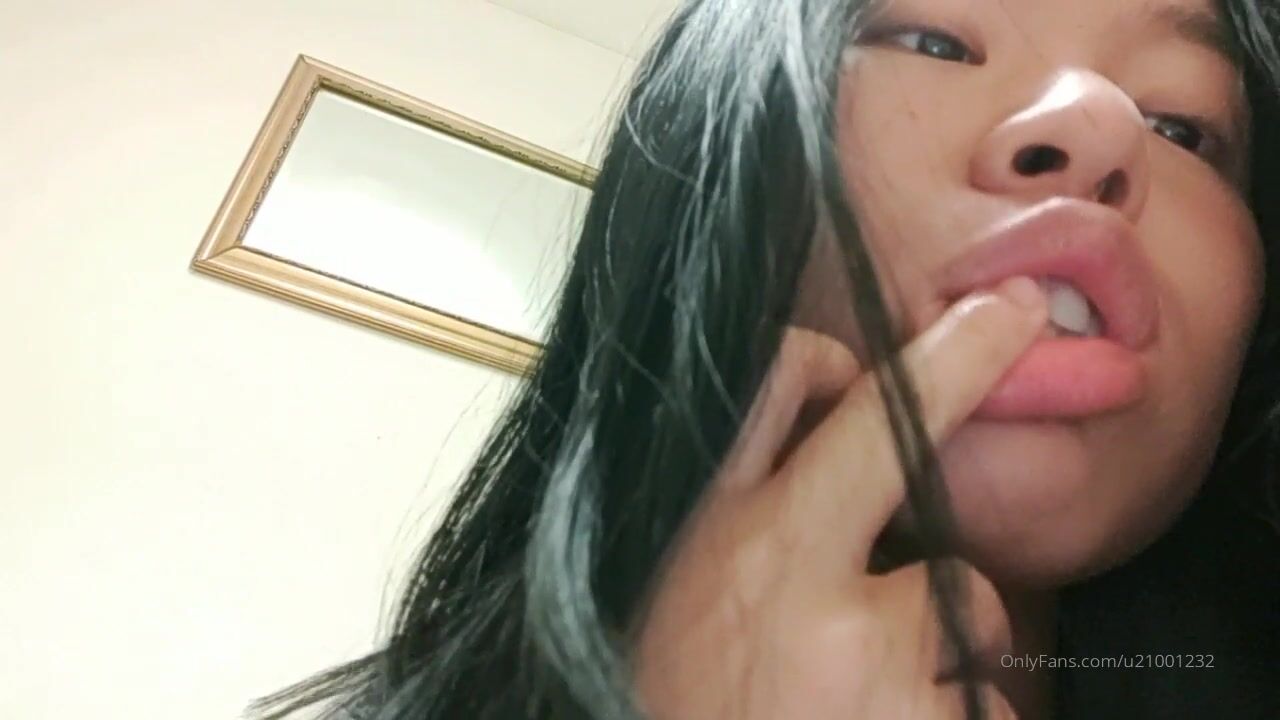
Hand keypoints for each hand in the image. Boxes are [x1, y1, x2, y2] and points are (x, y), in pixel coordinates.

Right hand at [632, 277, 1047, 718]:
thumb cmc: (653, 700)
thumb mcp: (656, 600)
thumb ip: (721, 531)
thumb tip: (781, 466)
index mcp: (709, 540)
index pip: (781, 392)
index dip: (845, 357)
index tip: (896, 326)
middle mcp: (788, 575)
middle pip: (894, 438)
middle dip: (954, 367)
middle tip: (1012, 321)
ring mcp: (868, 652)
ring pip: (958, 597)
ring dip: (937, 634)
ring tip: (858, 696)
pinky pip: (978, 692)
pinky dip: (949, 709)